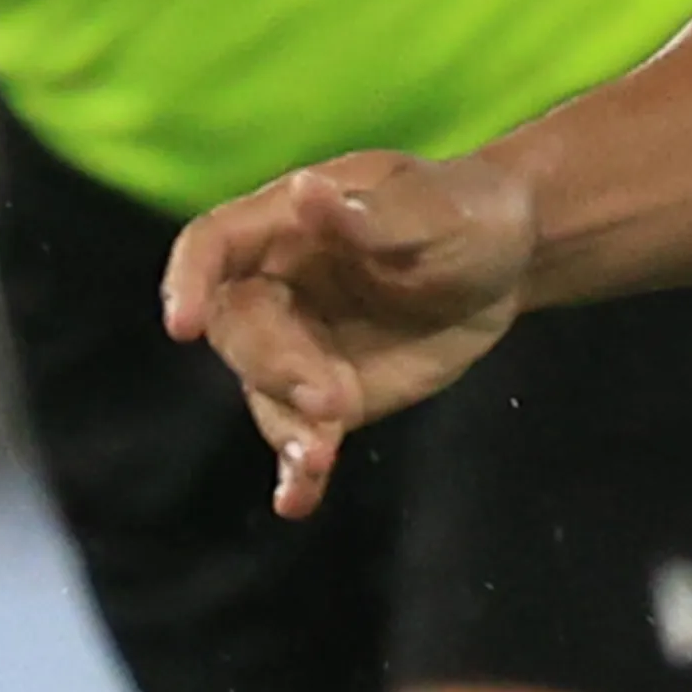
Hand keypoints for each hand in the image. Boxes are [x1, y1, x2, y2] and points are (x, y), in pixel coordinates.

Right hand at [168, 152, 537, 516]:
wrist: (506, 265)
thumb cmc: (465, 212)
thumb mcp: (436, 209)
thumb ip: (371, 213)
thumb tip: (305, 192)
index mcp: (286, 224)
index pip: (212, 245)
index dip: (188, 281)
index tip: (185, 326)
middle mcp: (278, 287)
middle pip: (239, 330)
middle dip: (276, 369)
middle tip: (334, 400)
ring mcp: (301, 347)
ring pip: (267, 392)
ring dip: (286, 428)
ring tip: (319, 457)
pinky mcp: (333, 398)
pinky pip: (302, 435)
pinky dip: (297, 470)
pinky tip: (297, 500)